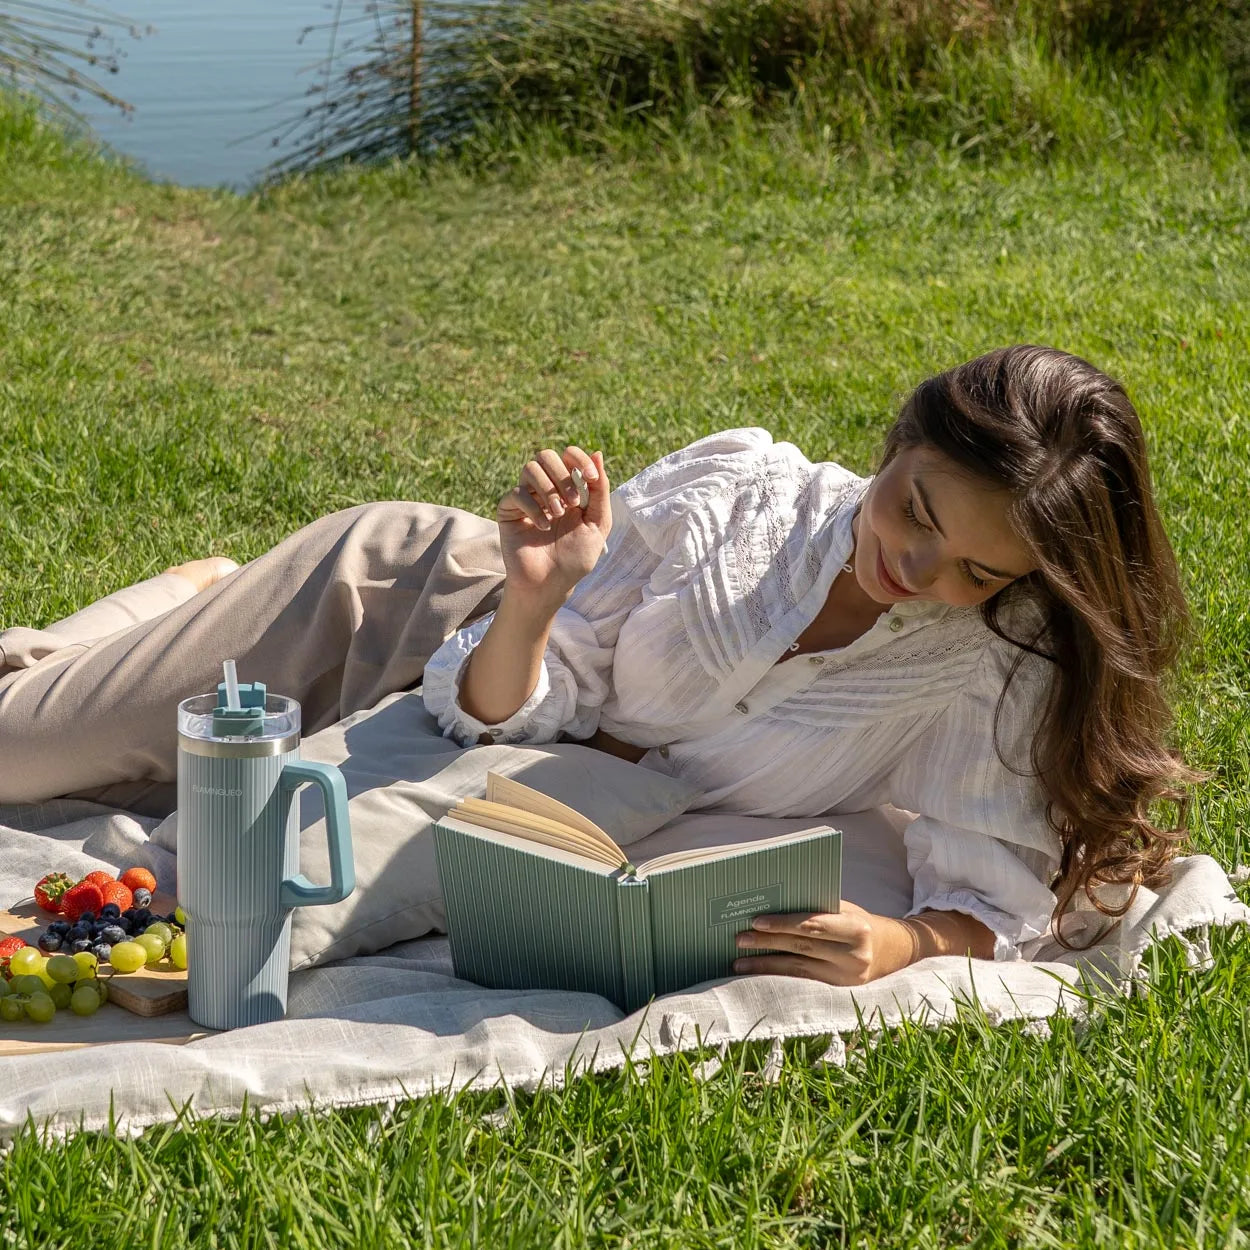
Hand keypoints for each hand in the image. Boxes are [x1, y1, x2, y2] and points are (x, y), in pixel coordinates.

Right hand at [497, 446, 610, 605]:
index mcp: (567, 488)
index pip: (568, 456)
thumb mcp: (598, 523)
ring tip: (558, 514)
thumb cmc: (575, 558)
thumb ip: (600, 490)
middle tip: (574, 503)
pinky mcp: (508, 510)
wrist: (551, 584)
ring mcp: (526, 498)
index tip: (591, 478)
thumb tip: (597, 453)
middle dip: (564, 476)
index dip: (580, 459)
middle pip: (546, 455)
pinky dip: (533, 507)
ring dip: (549, 490)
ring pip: (530, 467)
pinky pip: (517, 492)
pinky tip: (543, 527)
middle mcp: (545, 488)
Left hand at [732, 901, 919, 985]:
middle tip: (739, 939)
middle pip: (802, 948)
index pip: (814, 925)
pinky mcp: (838, 990)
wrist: (895, 951)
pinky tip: (757, 973)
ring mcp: (846, 977)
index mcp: (856, 928)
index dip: (784, 923)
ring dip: (765, 965)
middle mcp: (853, 955)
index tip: (757, 921)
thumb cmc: (862, 923)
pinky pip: (803, 981)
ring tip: (739, 961)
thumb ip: (817, 908)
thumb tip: (774, 904)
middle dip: (767, 943)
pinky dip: (778, 977)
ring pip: (798, 969)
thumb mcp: (846, 909)